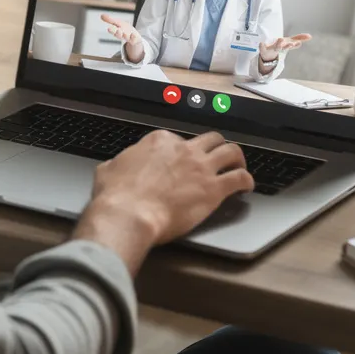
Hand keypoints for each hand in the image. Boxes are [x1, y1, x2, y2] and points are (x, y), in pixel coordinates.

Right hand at [74, 130, 253, 273]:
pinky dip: (247, 181)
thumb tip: (113, 167)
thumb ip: (117, 165)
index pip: (178, 139)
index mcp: (159, 142)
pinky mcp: (213, 189)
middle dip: (215, 147)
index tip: (183, 160)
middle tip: (217, 157)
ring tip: (239, 166)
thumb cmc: (117, 196)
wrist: (129, 214)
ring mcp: (201, 167)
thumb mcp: (108, 170)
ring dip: (237, 158)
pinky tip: (247, 187)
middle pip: (210, 139)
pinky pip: (239, 178)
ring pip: (231, 151)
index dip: (182, 151)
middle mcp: (183, 149)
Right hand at [100, 14, 143, 62]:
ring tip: (124, 33)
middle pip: (119, 35)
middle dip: (118, 33)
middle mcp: (122, 35)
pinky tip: (133, 35)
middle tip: (117, 30)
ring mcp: (129, 38)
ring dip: (125, 36)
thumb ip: (110, 20)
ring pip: (126, 37)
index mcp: (117, 31)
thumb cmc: (125, 29)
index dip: (111, 30)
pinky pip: (134, 39)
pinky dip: (134, 38)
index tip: (109, 28)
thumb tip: (101, 15)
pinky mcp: (135, 39)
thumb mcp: (117, 23)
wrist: (134, 36)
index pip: (113, 31)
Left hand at [259, 33, 311, 61]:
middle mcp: (279, 48)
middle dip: (287, 45)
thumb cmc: (280, 47)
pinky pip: (262, 48)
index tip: (299, 42)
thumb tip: (310, 36)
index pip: (291, 45)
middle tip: (291, 43)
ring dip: (278, 44)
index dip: (295, 44)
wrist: (268, 56)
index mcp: (285, 46)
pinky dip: (262, 46)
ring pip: (275, 47)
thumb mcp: (289, 42)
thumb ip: (299, 38)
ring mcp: (272, 49)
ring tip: (280, 39)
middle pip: (284, 47)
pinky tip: (261, 43)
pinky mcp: (264, 50)